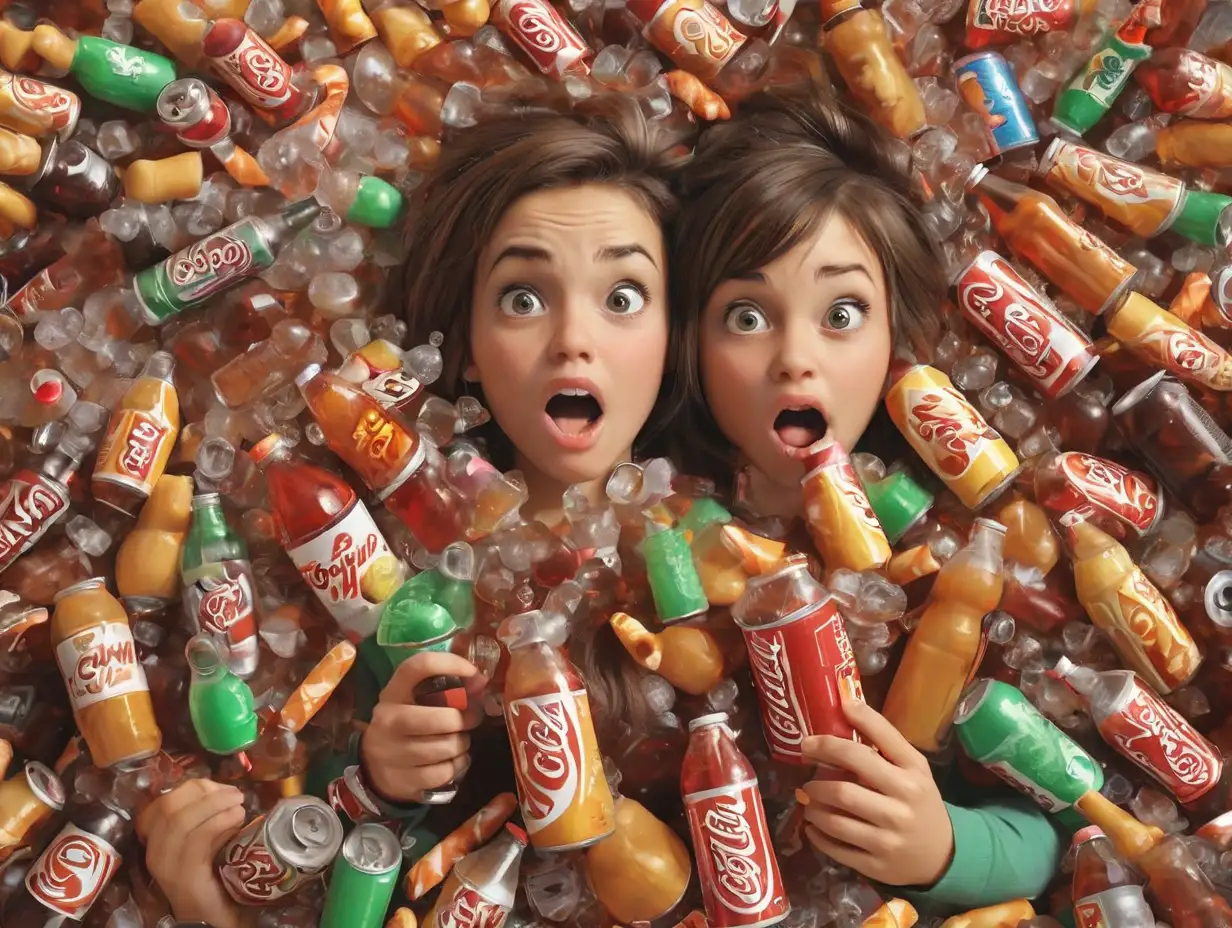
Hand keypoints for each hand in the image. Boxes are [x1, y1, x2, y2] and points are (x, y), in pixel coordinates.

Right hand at [137, 779, 250, 927]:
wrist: (213, 920)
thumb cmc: (214, 878)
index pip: (164, 801)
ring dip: (216, 803)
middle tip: (235, 794)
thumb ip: (206, 821)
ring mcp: (167, 865)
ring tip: (240, 805)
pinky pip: (198, 838)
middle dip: (205, 791)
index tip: (220, 788)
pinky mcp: (184, 876)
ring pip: (182, 819)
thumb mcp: (206, 843)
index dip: (193, 787)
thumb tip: (226, 792)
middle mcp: (155, 851)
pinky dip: (220, 821)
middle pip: (170, 805)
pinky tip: (237, 819)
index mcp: (156, 840)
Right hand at [360, 650, 486, 802]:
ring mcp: (390, 751)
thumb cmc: (407, 724)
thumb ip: (446, 687)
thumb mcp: (416, 700)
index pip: (419, 666)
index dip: (451, 664)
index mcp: (393, 691)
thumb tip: (480, 681)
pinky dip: (456, 766)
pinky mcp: (400, 779)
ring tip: (458, 741)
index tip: (474, 673)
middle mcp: (387, 719)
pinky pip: (443, 772)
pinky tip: (451, 760)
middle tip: (470, 720)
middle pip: (441, 718)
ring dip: (461, 744)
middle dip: (465, 719)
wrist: (375, 766)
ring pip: (445, 747)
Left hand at [798, 698, 953, 886]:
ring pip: (836, 820)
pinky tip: (812, 824)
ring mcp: (889, 839)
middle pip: (845, 788)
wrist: (943, 854)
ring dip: (813, 806)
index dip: (836, 738)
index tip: (813, 735)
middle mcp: (902, 806)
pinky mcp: (877, 865)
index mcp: (912, 774)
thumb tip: (846, 703)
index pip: (871, 747)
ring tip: (808, 796)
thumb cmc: (918, 800)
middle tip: (805, 763)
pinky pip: (836, 848)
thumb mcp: (911, 766)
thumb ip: (882, 738)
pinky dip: (816, 834)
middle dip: (817, 774)